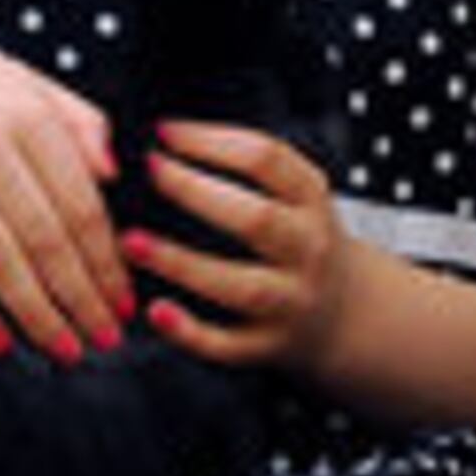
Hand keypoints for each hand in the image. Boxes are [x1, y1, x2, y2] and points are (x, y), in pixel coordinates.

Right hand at [0, 44, 133, 361]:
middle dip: (81, 297)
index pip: (79, 202)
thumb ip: (76, 119)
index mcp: (24, 113)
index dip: (106, 259)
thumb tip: (114, 174)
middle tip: (106, 337)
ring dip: (36, 313)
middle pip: (45, 237)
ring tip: (64, 349)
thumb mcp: (19, 83)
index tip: (124, 299)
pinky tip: (0, 340)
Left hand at [127, 119, 349, 371]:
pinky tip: (156, 311)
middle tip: (150, 171)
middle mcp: (307, 249)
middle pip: (256, 219)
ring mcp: (291, 300)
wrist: (344, 312)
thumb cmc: (299, 241)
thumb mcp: (298, 195)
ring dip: (181, 263)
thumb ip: (251, 168)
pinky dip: (190, 330)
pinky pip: (227, 344)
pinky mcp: (269, 344)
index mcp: (311, 201)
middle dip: (196, 192)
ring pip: (241, 285)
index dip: (212, 141)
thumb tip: (171, 138)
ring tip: (131, 242)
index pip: (267, 159)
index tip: (165, 132)